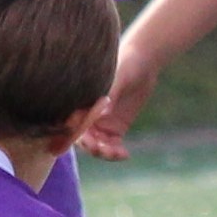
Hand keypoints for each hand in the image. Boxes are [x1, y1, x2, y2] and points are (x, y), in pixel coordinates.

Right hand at [78, 44, 159, 161]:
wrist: (143, 62)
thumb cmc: (126, 64)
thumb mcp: (118, 78)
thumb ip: (110, 96)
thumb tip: (101, 113)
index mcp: (82, 102)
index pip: (72, 123)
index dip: (76, 135)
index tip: (87, 140)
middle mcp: (88, 115)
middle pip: (83, 139)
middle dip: (91, 147)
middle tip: (102, 150)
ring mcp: (101, 124)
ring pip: (97, 146)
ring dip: (104, 153)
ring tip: (118, 154)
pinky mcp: (116, 129)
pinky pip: (112, 146)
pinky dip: (116, 153)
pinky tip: (125, 154)